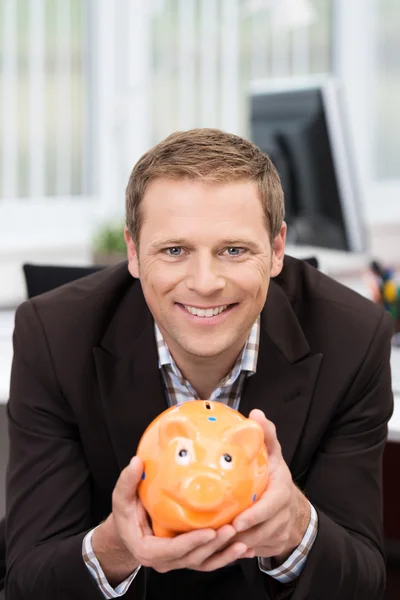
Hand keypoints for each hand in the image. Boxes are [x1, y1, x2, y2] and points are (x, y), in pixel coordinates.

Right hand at [110, 456, 248, 573]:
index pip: (172, 551)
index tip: (209, 532)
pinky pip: (208, 561)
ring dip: (223, 554)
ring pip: (203, 563)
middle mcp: (164, 561)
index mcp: (148, 551)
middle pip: (192, 558)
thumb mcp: (121, 499)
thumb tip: (135, 462)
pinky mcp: (188, 558)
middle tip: (231, 529)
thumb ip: (127, 482)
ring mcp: (178, 562)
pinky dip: (225, 557)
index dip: (191, 543)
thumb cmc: (125, 514)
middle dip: (213, 546)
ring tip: (241, 541)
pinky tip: (242, 549)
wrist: (128, 529)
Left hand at [231, 409, 309, 561]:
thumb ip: (267, 436)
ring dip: (236, 545)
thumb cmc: (276, 478)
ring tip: (216, 542)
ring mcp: (277, 534)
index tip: (237, 521)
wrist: (294, 510)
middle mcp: (281, 517)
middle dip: (240, 535)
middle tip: (218, 534)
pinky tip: (223, 549)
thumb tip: (256, 413)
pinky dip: (238, 552)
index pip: (269, 508)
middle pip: (259, 531)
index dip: (254, 517)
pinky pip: (252, 553)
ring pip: (254, 545)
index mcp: (281, 494)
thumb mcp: (274, 456)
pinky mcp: (270, 547)